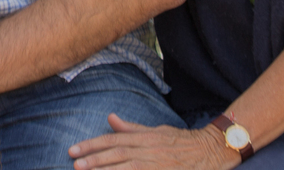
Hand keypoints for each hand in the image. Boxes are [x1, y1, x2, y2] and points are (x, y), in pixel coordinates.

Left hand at [69, 115, 237, 169]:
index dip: (91, 145)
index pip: (112, 140)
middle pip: (116, 154)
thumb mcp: (156, 130)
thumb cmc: (181, 141)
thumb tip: (110, 118)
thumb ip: (132, 128)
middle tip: (74, 163)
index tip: (73, 150)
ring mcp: (155, 165)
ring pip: (126, 167)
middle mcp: (148, 150)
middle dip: (93, 159)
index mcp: (144, 137)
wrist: (210, 151)